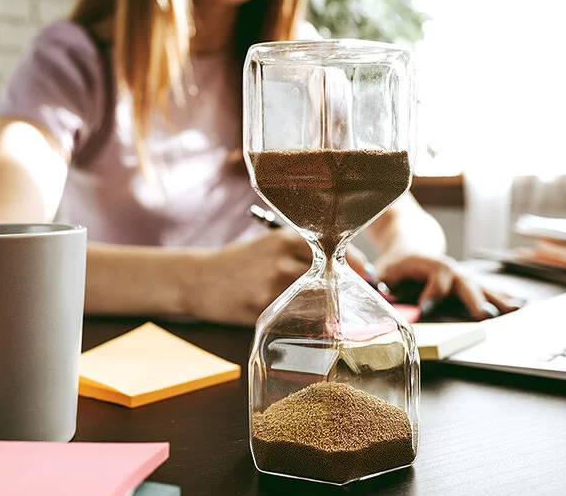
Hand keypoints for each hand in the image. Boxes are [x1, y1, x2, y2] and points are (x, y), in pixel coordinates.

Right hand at [182, 230, 371, 325]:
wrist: (197, 279)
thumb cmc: (239, 263)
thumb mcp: (270, 246)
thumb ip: (302, 253)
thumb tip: (345, 268)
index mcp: (286, 239)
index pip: (336, 251)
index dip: (356, 267)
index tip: (368, 278)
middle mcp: (282, 260)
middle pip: (330, 278)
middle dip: (345, 291)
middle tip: (355, 302)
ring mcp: (271, 286)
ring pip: (316, 301)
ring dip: (328, 311)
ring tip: (333, 318)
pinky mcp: (261, 310)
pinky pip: (294, 319)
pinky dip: (305, 324)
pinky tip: (305, 326)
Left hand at [375, 252, 522, 320]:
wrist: (410, 245)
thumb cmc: (396, 265)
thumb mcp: (383, 272)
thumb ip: (382, 283)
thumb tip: (381, 294)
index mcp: (428, 265)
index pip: (435, 277)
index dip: (431, 292)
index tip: (426, 310)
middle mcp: (450, 270)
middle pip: (465, 283)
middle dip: (475, 299)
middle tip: (484, 316)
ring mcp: (462, 276)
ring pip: (482, 287)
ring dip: (498, 299)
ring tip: (514, 311)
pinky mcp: (468, 284)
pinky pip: (488, 290)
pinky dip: (503, 298)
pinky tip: (518, 306)